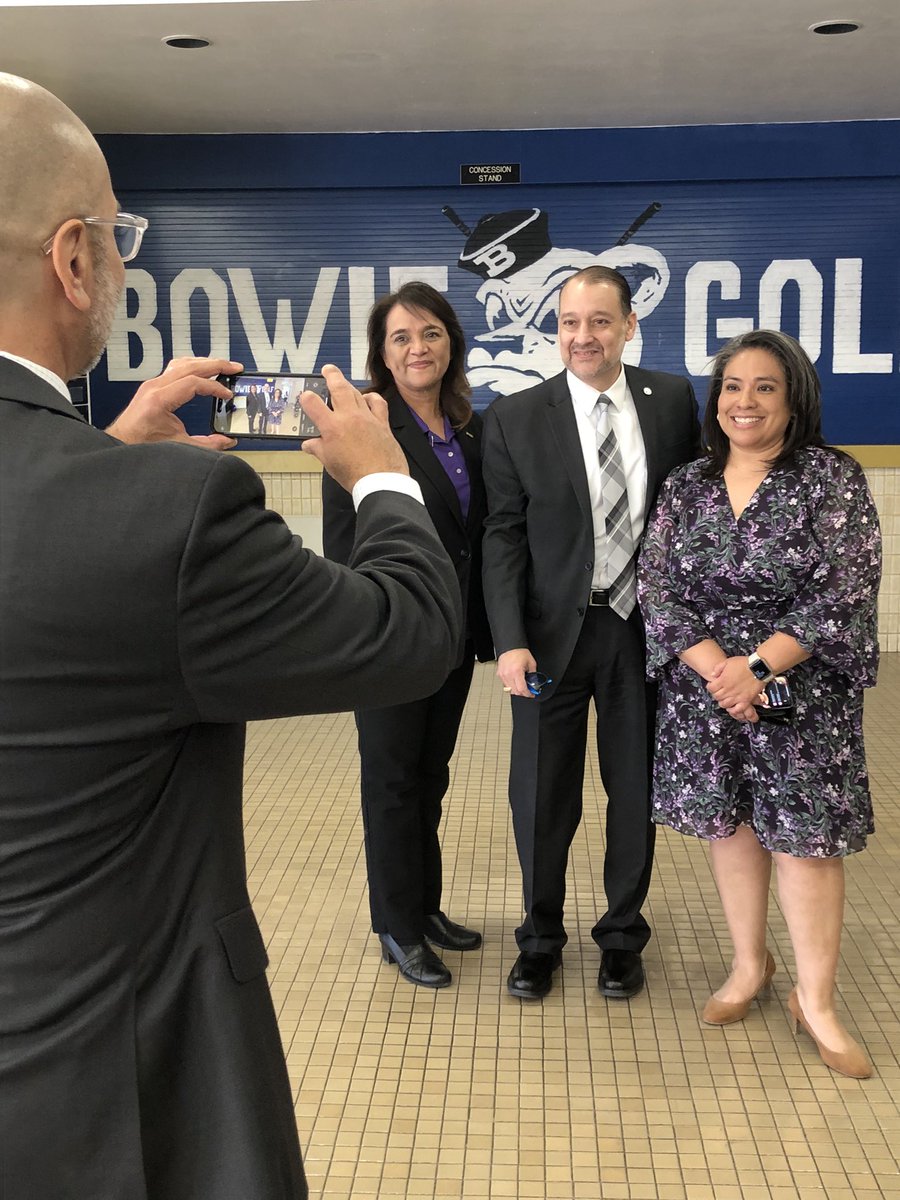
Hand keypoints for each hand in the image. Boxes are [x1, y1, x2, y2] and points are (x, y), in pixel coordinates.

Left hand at [105, 357, 242, 449]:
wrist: (120, 444)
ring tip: (223, 366)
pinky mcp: (152, 386)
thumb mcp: (179, 447)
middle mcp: (154, 386)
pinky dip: (192, 366)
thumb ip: (207, 444)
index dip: (215, 387)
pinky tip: (203, 370)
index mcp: (159, 399)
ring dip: (204, 362)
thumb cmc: (140, 445)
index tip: (228, 394)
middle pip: (190, 366)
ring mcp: (152, 384)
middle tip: (235, 368)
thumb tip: (228, 441)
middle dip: (216, 365)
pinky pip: (175, 368)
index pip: (193, 383)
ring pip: (182, 363)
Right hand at [299, 365, 409, 489]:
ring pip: (357, 392)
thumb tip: (309, 444)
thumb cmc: (354, 475)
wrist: (382, 481)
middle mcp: (349, 417)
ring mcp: (367, 417)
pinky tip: (368, 398)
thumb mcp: (329, 463)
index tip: (305, 397)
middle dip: (331, 375)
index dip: (306, 397)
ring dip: (349, 385)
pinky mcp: (382, 422)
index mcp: (331, 427)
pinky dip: (371, 397)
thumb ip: (318, 449)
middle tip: (327, 369)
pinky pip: (377, 402)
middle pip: (338, 387)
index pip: (312, 403)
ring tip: (343, 383)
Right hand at [497, 648, 536, 697]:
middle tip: (528, 690)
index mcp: (516, 671)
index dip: (528, 694)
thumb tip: (534, 684)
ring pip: (510, 690)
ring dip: (517, 690)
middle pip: (515, 692)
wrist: (511, 646)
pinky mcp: (500, 674)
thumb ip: (533, 675)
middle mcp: (508, 674)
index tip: (531, 694)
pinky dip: (511, 685)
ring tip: (521, 684)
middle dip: (523, 693)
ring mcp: (503, 675)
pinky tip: (515, 681)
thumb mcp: (531, 663)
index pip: (522, 689)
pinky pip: (506, 685)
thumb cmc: (520, 652)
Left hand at [706, 657, 764, 714]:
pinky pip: (738, 709)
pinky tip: (733, 707)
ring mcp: (737, 696)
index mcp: (723, 680)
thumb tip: (713, 675)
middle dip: (716, 694)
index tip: (712, 686)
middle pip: (717, 697)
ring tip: (725, 698)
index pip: (711, 688)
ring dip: (723, 702)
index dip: (710, 687)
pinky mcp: (746, 700)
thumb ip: (718, 668)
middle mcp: (728, 690)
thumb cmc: (745, 663)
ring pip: (724, 704)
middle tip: (719, 692)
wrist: (760, 667)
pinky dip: (734, 710)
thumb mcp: (728, 661)